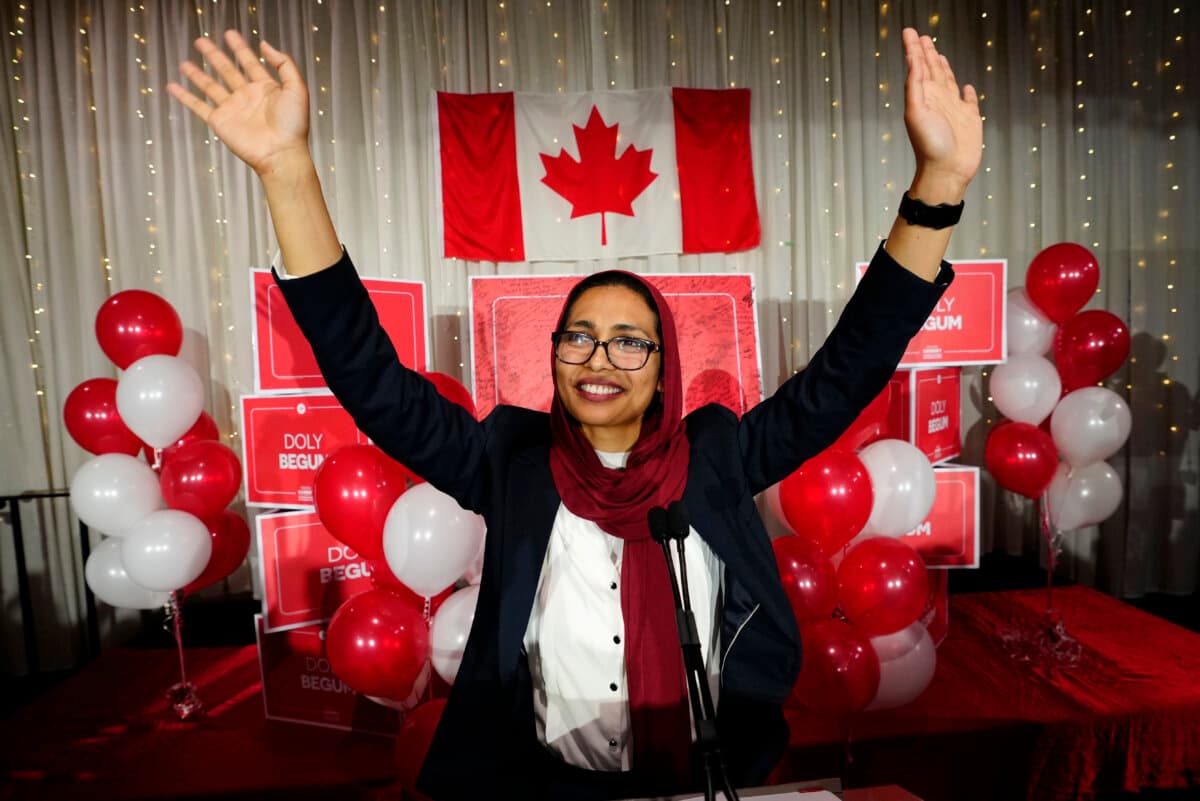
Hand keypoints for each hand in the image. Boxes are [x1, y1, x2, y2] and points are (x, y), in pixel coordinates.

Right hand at [167, 31, 309, 177]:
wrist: (281, 153)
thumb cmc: (293, 125)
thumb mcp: (297, 88)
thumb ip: (284, 64)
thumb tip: (265, 44)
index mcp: (266, 88)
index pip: (249, 62)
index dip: (240, 48)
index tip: (230, 34)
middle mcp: (247, 97)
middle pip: (227, 70)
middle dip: (214, 55)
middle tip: (201, 41)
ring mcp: (232, 109)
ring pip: (210, 86)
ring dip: (197, 74)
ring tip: (184, 63)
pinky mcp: (220, 121)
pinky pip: (198, 106)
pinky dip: (184, 97)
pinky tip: (173, 86)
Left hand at [901, 28, 981, 197]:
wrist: (947, 171)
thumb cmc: (929, 146)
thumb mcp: (916, 111)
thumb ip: (914, 85)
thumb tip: (912, 60)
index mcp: (923, 96)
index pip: (917, 66)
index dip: (913, 49)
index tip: (909, 32)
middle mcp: (937, 99)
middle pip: (931, 69)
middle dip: (926, 52)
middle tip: (920, 36)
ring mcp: (954, 109)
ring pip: (948, 81)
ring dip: (942, 67)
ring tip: (938, 53)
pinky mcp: (970, 119)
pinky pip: (969, 101)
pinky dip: (967, 92)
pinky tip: (966, 86)